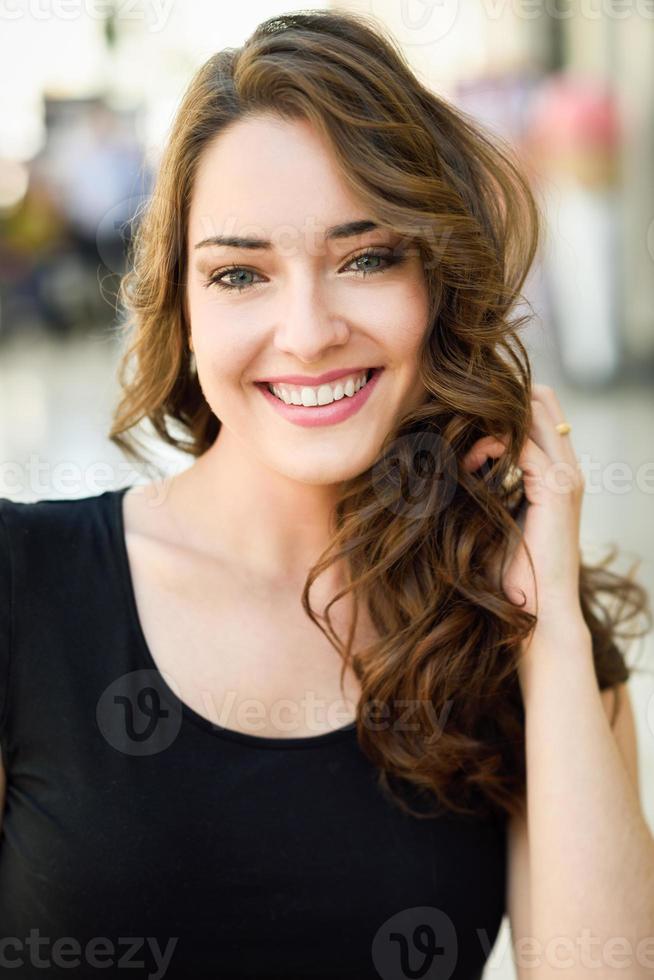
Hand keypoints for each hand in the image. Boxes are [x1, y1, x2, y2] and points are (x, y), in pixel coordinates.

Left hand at [462, 384, 586, 632]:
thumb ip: (479, 486)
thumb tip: (442, 462)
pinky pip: (522, 444)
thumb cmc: (509, 576)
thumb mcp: (491, 518)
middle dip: (497, 402)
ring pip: (534, 413)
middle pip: (541, 400)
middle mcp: (567, 468)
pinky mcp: (556, 490)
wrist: (537, 613)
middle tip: (458, 418)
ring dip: (491, 420)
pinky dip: (490, 445)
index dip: (498, 407)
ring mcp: (566, 477)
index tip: (459, 423)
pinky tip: (467, 463)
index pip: (537, 411)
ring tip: (460, 445)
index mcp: (556, 472)